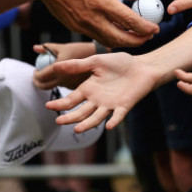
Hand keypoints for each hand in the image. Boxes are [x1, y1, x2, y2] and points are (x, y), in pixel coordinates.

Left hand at [33, 42, 95, 89]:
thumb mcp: (63, 47)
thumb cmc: (80, 49)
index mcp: (57, 69)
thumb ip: (47, 48)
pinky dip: (62, 82)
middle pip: (44, 86)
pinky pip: (65, 87)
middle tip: (39, 76)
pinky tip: (65, 76)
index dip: (35, 75)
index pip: (40, 77)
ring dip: (50, 82)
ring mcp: (70, 85)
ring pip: (55, 87)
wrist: (100, 57)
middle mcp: (63, 80)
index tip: (36, 70)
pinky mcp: (77, 88)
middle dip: (38, 82)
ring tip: (53, 74)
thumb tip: (35, 48)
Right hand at [37, 0, 158, 47]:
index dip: (145, 28)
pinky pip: (96, 37)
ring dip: (124, 42)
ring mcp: (81, 25)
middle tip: (148, 36)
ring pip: (108, 42)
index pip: (129, 21)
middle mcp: (91, 18)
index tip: (156, 28)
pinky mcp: (74, 27)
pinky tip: (117, 31)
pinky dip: (109, 37)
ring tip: (136, 36)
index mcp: (101, 3)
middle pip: (120, 39)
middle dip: (138, 41)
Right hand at [44, 52, 159, 131]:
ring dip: (87, 124)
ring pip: (96, 117)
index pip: (72, 99)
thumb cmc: (120, 63)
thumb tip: (55, 65)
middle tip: (59, 121)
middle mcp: (98, 99)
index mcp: (89, 88)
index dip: (61, 104)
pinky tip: (108, 126)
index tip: (49, 107)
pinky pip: (118, 115)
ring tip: (77, 129)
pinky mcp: (125, 106)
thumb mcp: (96, 61)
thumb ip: (77, 65)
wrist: (142, 66)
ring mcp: (111, 104)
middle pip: (81, 111)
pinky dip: (114, 120)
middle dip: (70, 117)